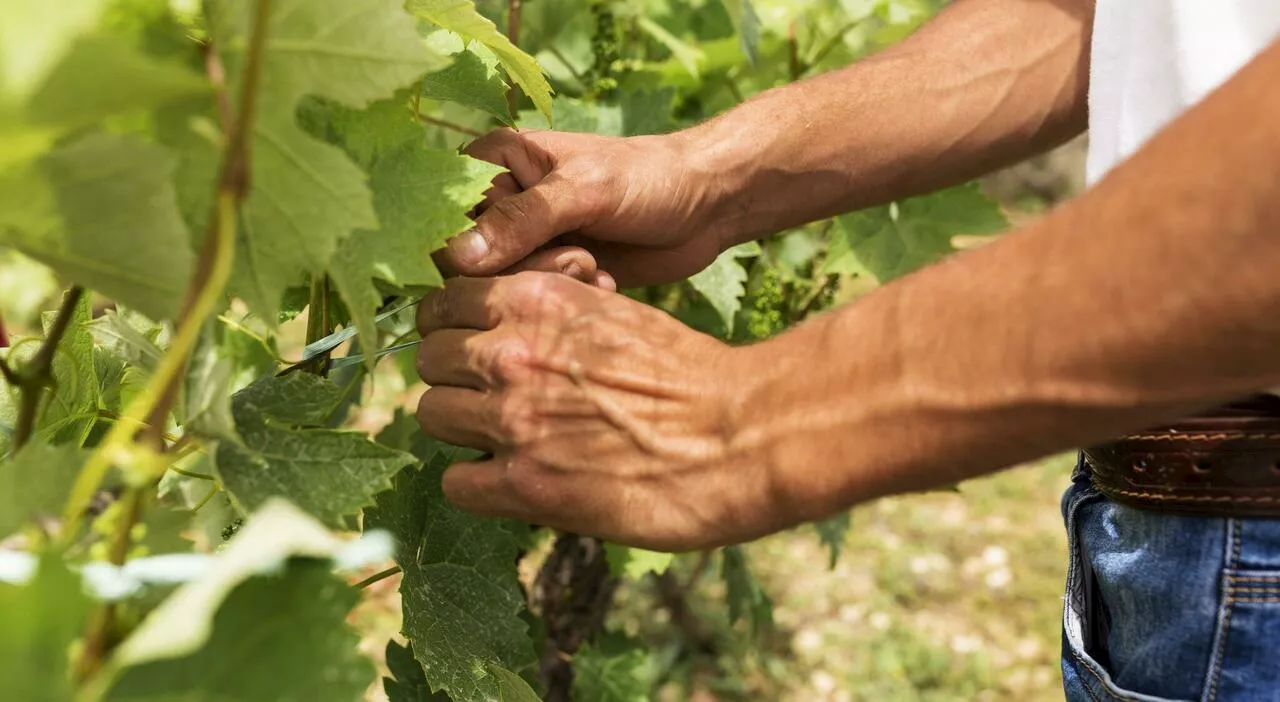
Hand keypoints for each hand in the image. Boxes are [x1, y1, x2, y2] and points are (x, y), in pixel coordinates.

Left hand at [413, 271, 786, 550]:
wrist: (741, 432)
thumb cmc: (692, 373)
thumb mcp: (617, 313)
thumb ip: (557, 311)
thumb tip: (519, 323)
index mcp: (537, 300)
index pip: (444, 299)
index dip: (454, 324)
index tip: (470, 344)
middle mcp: (512, 353)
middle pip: (428, 358)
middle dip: (453, 376)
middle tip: (488, 396)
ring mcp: (512, 419)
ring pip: (431, 415)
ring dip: (463, 428)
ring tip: (505, 439)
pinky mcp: (525, 484)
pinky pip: (456, 482)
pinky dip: (477, 485)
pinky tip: (513, 482)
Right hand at [439, 129, 723, 287]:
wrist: (706, 206)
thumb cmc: (648, 178)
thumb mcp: (585, 191)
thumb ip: (521, 221)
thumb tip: (457, 257)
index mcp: (492, 163)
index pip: (443, 216)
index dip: (469, 247)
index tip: (513, 255)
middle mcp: (497, 203)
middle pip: (467, 261)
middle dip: (522, 269)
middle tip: (577, 256)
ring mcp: (523, 242)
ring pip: (500, 288)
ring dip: (549, 284)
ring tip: (595, 265)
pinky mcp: (548, 274)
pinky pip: (532, 302)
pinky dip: (566, 297)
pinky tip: (604, 282)